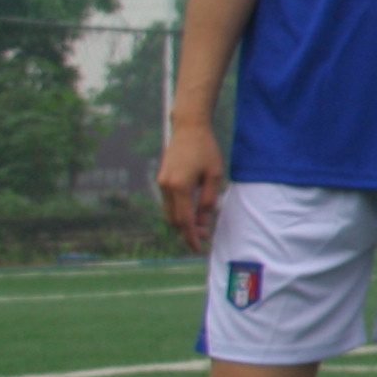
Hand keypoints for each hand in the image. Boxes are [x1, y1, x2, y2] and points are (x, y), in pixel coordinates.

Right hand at [156, 119, 228, 249]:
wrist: (188, 128)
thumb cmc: (206, 149)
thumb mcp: (214, 175)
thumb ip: (208, 200)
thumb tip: (204, 221)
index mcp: (179, 187)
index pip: (184, 220)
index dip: (191, 236)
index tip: (198, 248)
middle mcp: (166, 187)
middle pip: (174, 219)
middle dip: (188, 230)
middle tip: (206, 235)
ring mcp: (161, 182)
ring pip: (170, 211)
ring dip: (184, 220)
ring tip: (203, 224)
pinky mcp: (162, 178)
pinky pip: (170, 201)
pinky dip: (180, 210)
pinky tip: (194, 210)